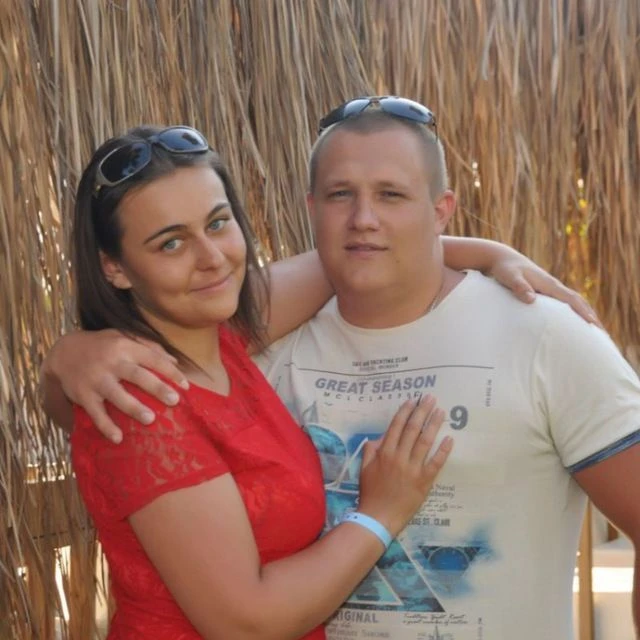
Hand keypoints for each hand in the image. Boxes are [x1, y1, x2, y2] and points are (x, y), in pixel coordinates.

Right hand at [49, 330, 188, 441]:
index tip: (186, 386)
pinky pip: (95, 413)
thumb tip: (175, 362)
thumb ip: (150, 346)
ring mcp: (96, 379)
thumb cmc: (103, 346)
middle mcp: (111, 362)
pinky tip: (118, 438)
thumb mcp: (124, 336)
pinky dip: (106, 426)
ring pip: (116, 395)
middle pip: (137, 375)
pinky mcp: (83, 395)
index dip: (170, 372)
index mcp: (124, 347)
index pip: (152, 359)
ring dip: (133, 408)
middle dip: (156, 388)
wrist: (64, 352)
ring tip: (150, 420)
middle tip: (174, 401)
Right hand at [357, 395, 452, 535]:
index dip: (405, 412)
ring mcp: (413, 468)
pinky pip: (436, 463)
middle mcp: (399, 456)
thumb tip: (380, 437)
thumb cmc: (370, 492)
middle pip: (413, 429)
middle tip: (430, 398)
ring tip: (441, 412)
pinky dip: (443, 450)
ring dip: (434, 424)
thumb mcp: (364, 468)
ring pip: (425, 441)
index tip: (412, 400)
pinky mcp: (424, 481)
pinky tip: (450, 439)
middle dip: (422, 411)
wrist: (378, 517)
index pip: (396, 426)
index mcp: (384, 452)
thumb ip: (370, 450)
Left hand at [490, 256, 601, 326]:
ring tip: (595, 331)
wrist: (502, 258)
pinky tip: (573, 323)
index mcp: (548, 284)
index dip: (583, 312)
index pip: (572, 300)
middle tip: (603, 334)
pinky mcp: (545, 291)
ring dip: (585, 314)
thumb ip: (520, 287)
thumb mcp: (510, 278)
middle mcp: (553, 286)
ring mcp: (550, 288)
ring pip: (573, 302)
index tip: (594, 325)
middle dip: (591, 316)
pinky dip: (573, 312)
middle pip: (578, 302)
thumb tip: (532, 300)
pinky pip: (564, 303)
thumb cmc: (505, 269)